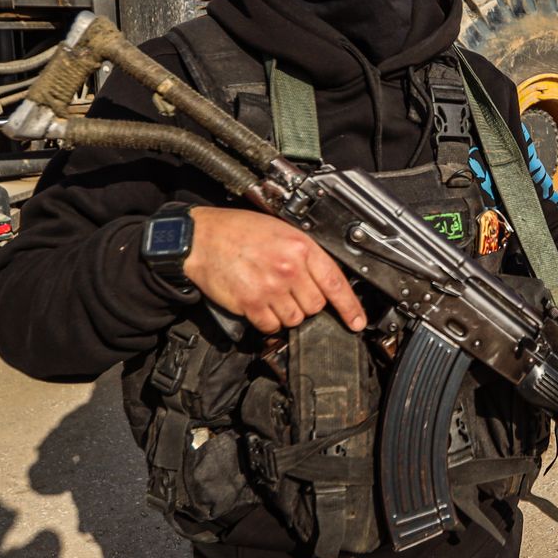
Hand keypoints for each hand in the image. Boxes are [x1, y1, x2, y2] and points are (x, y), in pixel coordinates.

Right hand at [181, 207, 365, 334]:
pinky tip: (258, 304)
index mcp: (300, 247)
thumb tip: (324, 279)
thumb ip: (304, 254)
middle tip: (289, 290)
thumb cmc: (237, 231)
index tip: (357, 321)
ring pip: (294, 319)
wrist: (201, 237)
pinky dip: (267, 321)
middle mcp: (288, 268)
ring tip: (271, 294)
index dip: (349, 306)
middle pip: (315, 306)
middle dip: (306, 303)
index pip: (335, 282)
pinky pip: (271, 326)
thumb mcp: (280, 230)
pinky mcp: (251, 303)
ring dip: (286, 313)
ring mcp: (270, 288)